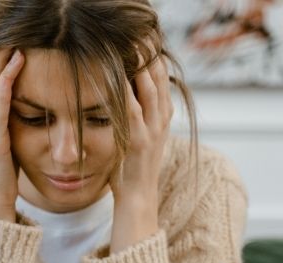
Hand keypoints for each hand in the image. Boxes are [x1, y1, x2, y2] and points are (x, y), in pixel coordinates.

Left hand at [108, 47, 173, 254]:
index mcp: (160, 123)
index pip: (162, 86)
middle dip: (151, 60)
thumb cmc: (130, 174)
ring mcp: (151, 134)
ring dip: (143, 71)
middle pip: (159, 84)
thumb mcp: (138, 143)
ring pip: (150, 95)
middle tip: (143, 39)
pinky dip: (126, 96)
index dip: (156, 64)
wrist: (137, 204)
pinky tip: (120, 80)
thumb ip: (138, 123)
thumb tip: (128, 103)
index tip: (147, 45)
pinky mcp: (138, 145)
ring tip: (136, 50)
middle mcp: (160, 125)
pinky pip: (132, 114)